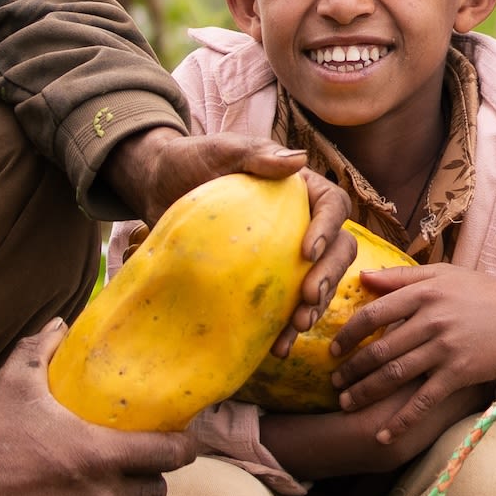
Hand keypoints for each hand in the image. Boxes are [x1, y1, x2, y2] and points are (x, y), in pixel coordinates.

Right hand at [0, 321, 197, 495]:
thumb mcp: (15, 382)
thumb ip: (42, 349)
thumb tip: (60, 324)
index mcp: (101, 454)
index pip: (169, 455)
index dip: (184, 447)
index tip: (185, 439)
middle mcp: (101, 495)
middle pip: (155, 491)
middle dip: (153, 476)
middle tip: (139, 461)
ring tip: (94, 481)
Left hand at [101, 124, 353, 332]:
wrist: (158, 188)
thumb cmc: (192, 161)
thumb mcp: (223, 150)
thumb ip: (258, 154)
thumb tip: (297, 160)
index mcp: (301, 189)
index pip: (333, 206)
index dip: (328, 229)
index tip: (307, 252)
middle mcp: (302, 222)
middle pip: (337, 249)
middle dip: (329, 276)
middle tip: (309, 297)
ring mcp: (285, 254)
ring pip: (319, 282)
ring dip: (314, 307)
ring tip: (296, 327)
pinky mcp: (266, 279)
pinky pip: (285, 305)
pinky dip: (284, 326)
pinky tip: (275, 346)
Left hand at [331, 263, 495, 446]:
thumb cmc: (483, 293)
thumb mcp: (444, 275)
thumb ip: (402, 276)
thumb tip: (361, 277)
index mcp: (425, 293)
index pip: (373, 314)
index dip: (349, 334)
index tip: (334, 348)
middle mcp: (432, 320)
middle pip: (379, 349)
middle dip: (352, 370)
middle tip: (333, 383)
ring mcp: (445, 349)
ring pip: (394, 375)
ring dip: (366, 392)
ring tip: (346, 403)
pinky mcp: (459, 374)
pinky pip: (423, 401)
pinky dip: (401, 420)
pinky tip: (383, 434)